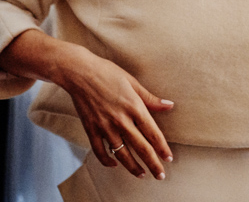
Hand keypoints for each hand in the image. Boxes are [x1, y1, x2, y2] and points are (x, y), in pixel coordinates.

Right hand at [54, 46, 174, 179]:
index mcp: (134, 107)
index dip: (162, 148)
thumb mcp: (132, 82)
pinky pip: (100, 151)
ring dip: (133, 167)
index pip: (152, 133)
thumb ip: (150, 98)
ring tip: (142, 174)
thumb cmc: (107, 72)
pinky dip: (108, 161)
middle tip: (160, 175)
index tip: (169, 158)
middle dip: (152, 163)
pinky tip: (115, 165)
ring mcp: (105, 126)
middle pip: (140, 147)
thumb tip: (169, 105)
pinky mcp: (91, 129)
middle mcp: (121, 120)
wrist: (79, 72)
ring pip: (121, 153)